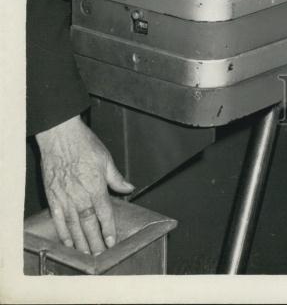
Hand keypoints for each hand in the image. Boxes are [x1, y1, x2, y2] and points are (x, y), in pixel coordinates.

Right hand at [36, 115, 133, 253]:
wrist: (60, 136)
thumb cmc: (83, 144)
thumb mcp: (106, 159)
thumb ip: (117, 178)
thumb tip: (129, 188)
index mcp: (96, 186)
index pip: (104, 213)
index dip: (109, 229)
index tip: (112, 241)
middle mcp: (80, 195)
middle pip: (89, 224)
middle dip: (96, 241)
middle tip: (100, 255)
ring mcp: (65, 198)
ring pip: (73, 226)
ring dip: (80, 242)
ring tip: (86, 254)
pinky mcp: (53, 197)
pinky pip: (58, 219)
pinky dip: (63, 233)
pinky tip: (68, 242)